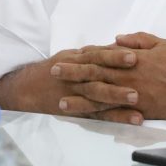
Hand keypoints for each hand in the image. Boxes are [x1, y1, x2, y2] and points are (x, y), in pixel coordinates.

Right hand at [0, 43, 142, 124]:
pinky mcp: (77, 111)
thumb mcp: (70, 56)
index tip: (135, 54)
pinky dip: (115, 117)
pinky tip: (132, 119)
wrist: (28, 89)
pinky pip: (97, 115)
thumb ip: (93, 53)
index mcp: (76, 60)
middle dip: (117, 74)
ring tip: (136, 99)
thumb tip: (117, 45)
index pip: (97, 55)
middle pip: (97, 73)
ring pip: (97, 94)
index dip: (114, 55)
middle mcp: (76, 75)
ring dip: (116, 96)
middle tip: (138, 73)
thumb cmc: (54, 70)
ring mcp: (76, 94)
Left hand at [53, 32, 165, 121]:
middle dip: (73, 73)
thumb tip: (117, 40)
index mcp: (131, 60)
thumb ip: (138, 41)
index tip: (67, 55)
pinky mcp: (139, 111)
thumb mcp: (161, 44)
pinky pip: (116, 113)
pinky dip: (99, 115)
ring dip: (79, 99)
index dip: (83, 56)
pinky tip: (86, 118)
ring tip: (60, 101)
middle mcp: (128, 78)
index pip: (102, 57)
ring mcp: (132, 96)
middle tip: (53, 72)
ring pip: (100, 97)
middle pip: (95, 75)